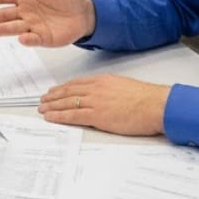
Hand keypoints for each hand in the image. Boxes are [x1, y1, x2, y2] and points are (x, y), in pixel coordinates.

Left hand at [38, 75, 170, 135]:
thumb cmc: (146, 99)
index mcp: (103, 81)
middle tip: (43, 100)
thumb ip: (111, 91)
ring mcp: (95, 101)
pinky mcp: (97, 115)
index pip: (77, 83)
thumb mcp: (125, 88)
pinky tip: (50, 117)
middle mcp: (96, 89)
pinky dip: (59, 116)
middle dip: (53, 96)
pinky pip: (72, 115)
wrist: (155, 105)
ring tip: (42, 108)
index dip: (63, 88)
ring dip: (52, 106)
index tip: (55, 91)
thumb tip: (105, 98)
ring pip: (67, 102)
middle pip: (68, 91)